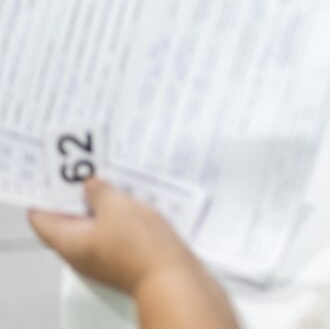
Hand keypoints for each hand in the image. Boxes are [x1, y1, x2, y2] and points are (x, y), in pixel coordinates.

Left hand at [29, 179, 199, 293]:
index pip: (40, 218)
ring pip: (94, 226)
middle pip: (68, 221)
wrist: (172, 276)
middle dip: (77, 195)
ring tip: (114, 181)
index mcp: (68, 242)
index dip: (45, 194)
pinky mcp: (124, 260)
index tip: (57, 173)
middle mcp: (80, 253)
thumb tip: (89, 186)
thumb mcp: (117, 206)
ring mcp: (103, 258)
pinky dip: (119, 218)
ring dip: (102, 205)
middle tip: (89, 170)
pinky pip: (114, 234)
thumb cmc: (138, 242)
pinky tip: (134, 202)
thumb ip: (99, 192)